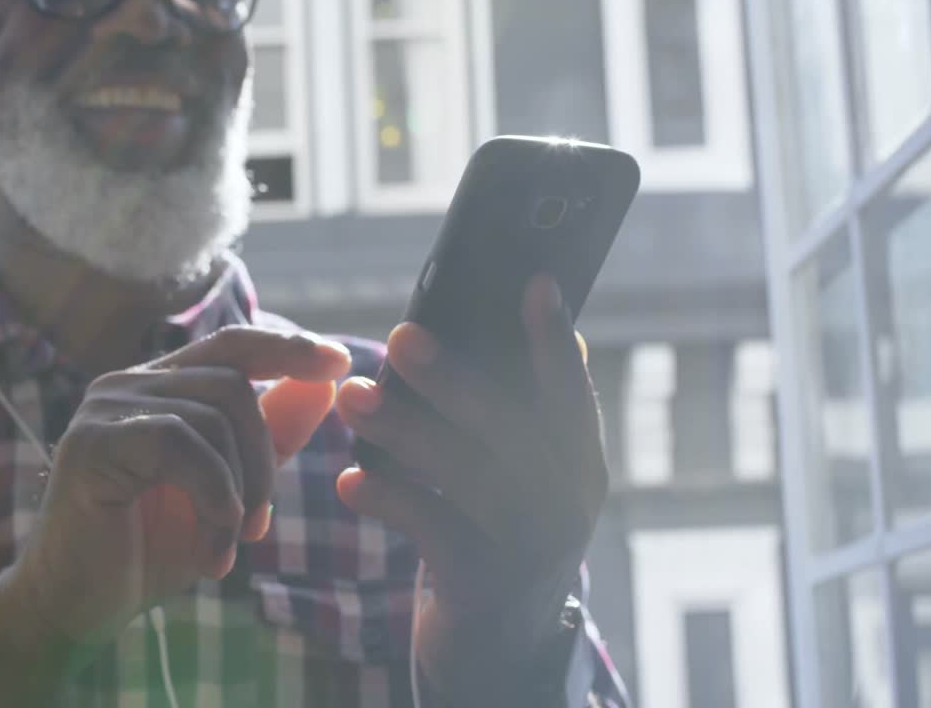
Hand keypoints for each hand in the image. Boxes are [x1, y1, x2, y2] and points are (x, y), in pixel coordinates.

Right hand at [3, 327, 351, 646]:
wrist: (80, 607)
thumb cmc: (150, 550)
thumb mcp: (232, 490)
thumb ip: (273, 437)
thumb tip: (326, 384)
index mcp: (160, 388)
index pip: (232, 346)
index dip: (287, 348)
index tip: (339, 364)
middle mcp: (128, 385)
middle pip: (232, 385)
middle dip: (264, 459)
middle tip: (259, 526)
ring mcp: (104, 409)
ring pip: (211, 416)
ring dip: (238, 493)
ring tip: (228, 545)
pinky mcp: (92, 443)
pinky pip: (179, 444)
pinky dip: (212, 494)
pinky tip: (212, 541)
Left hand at [334, 276, 605, 667]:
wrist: (497, 647)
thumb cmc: (493, 536)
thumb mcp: (515, 482)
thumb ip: (509, 421)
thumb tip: (472, 332)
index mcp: (579, 466)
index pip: (572, 393)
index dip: (553, 339)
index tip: (535, 283)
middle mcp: (567, 505)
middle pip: (511, 428)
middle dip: (453, 378)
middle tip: (399, 337)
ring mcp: (531, 549)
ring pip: (466, 475)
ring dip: (404, 430)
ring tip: (352, 398)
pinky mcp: (486, 587)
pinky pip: (433, 530)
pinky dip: (389, 499)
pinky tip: (351, 480)